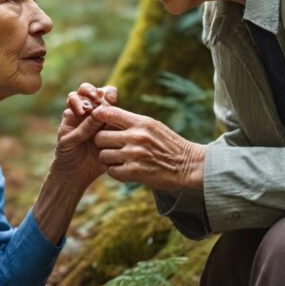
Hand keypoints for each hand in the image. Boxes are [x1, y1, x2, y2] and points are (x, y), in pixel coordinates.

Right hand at [52, 83, 117, 188]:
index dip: (108, 92)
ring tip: (87, 108)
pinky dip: (76, 115)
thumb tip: (119, 111)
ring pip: (73, 97)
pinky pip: (68, 115)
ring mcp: (74, 118)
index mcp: (101, 113)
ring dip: (81, 99)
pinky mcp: (64, 127)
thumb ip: (115, 127)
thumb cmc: (100, 159)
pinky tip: (81, 117)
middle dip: (91, 90)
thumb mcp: (112, 143)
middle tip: (97, 97)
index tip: (113, 99)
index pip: (104, 93)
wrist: (79, 176)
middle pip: (86, 89)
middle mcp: (86, 113)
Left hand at [91, 104, 205, 190]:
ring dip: (108, 159)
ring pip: (103, 155)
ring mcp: (134, 155)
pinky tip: (125, 169)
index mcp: (141, 122)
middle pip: (99, 137)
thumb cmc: (168, 144)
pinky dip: (115, 171)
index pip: (108, 113)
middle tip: (110, 146)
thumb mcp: (153, 125)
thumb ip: (131, 121)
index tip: (97, 122)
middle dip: (102, 143)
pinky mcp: (134, 172)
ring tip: (119, 159)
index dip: (98, 117)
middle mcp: (136, 137)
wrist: (188, 165)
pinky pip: (111, 171)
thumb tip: (105, 113)